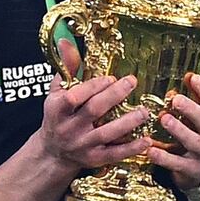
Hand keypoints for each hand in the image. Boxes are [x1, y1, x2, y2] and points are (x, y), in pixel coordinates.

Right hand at [38, 39, 149, 173]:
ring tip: (144, 111)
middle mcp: (69, 128)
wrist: (53, 152)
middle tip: (133, 82)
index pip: (74, 96)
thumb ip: (66, 68)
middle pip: (93, 111)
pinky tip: (147, 140)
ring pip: (107, 134)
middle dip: (114, 96)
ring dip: (127, 123)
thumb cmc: (57, 116)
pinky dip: (131, 148)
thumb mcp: (56, 92)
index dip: (93, 86)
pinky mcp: (94, 159)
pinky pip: (115, 154)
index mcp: (57, 109)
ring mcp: (82, 145)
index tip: (111, 77)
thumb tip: (66, 41)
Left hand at [147, 73, 199, 190]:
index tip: (192, 77)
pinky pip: (177, 164)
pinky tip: (150, 150)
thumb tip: (187, 77)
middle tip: (176, 99)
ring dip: (179, 130)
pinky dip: (163, 157)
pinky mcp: (192, 171)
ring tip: (164, 118)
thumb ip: (196, 101)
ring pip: (194, 142)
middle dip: (192, 109)